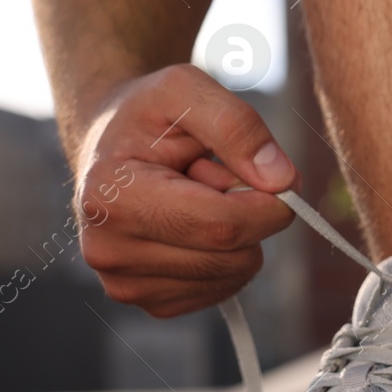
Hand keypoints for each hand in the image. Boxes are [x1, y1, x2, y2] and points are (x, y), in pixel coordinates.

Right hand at [73, 64, 297, 316]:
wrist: (111, 147)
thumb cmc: (148, 115)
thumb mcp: (186, 88)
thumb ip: (237, 125)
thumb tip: (282, 182)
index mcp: (111, 197)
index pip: (221, 225)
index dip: (269, 205)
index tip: (279, 177)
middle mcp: (109, 251)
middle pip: (230, 257)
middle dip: (249, 216)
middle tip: (215, 177)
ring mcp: (126, 286)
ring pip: (231, 276)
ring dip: (236, 237)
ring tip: (196, 198)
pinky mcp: (151, 303)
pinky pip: (222, 290)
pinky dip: (225, 257)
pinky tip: (192, 225)